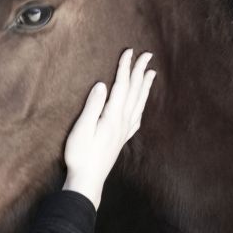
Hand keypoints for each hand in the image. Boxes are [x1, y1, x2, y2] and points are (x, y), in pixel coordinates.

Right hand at [62, 49, 155, 207]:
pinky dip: (141, 106)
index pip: (122, 86)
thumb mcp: (82, 129)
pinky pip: (136, 117)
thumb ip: (93, 106)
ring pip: (139, 104)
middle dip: (140, 72)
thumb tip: (102, 85)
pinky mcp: (121, 139)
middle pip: (134, 92)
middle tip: (147, 55)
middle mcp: (122, 122)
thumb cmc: (81, 155)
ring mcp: (124, 131)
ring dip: (145, 86)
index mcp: (113, 117)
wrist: (87, 181)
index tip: (129, 52)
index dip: (125, 68)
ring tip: (151, 73)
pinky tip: (141, 105)